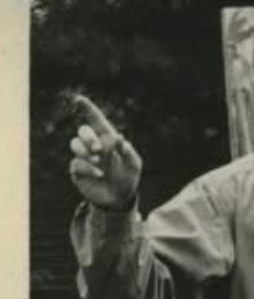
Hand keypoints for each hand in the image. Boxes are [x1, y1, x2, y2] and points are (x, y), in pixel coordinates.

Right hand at [67, 95, 142, 209]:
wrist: (118, 199)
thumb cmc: (128, 179)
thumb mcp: (134, 166)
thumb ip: (128, 152)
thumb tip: (119, 137)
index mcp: (108, 140)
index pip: (96, 121)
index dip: (88, 109)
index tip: (78, 99)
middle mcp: (94, 145)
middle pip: (83, 130)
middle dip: (89, 137)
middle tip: (99, 149)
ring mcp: (84, 156)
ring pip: (75, 144)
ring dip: (85, 151)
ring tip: (97, 161)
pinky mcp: (77, 168)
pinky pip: (77, 163)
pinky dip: (88, 168)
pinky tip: (98, 175)